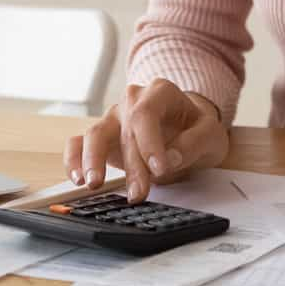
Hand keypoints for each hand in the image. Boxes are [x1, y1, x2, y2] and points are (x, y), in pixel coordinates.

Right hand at [63, 79, 228, 203]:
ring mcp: (113, 118)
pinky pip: (77, 144)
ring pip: (94, 134)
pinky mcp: (101, 137)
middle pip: (125, 130)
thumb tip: (171, 159)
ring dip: (93, 161)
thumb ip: (193, 143)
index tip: (159, 168)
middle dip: (132, 165)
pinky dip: (74, 160)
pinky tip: (78, 179)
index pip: (146, 114)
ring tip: (95, 184)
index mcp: (160, 92)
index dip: (149, 142)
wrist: (188, 128)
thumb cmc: (197, 128)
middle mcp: (132, 101)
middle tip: (139, 193)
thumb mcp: (210, 134)